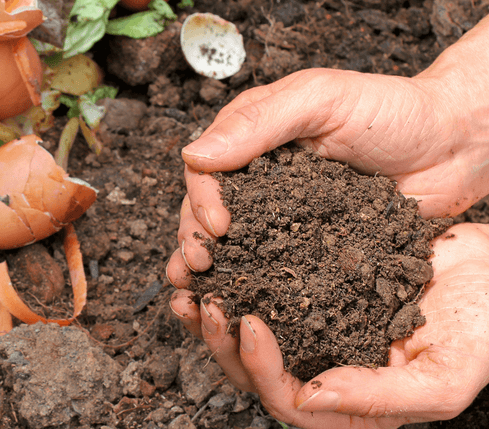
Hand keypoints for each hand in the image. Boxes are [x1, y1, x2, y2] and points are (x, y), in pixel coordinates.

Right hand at [168, 14, 488, 283]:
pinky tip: (242, 303)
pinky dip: (255, 283)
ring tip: (200, 294)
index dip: (201, 198)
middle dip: (195, 237)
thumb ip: (259, 123)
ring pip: (236, 240)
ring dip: (213, 267)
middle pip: (211, 209)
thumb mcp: (321, 99)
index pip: (207, 168)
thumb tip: (194, 154)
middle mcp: (263, 176)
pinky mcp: (311, 241)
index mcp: (255, 136)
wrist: (452, 145)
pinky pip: (276, 263)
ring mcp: (286, 211)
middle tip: (197, 266)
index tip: (217, 226)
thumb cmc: (391, 110)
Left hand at [170, 223, 488, 427]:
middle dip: (223, 341)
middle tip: (204, 302)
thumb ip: (380, 398)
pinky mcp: (318, 284)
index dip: (261, 368)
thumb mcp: (443, 376)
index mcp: (352, 400)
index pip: (290, 401)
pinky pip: (271, 284)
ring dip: (219, 309)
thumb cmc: (481, 328)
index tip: (248, 322)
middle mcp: (328, 363)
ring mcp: (320, 322)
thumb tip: (308, 397)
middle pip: (259, 369)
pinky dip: (244, 272)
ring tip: (192, 282)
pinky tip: (226, 252)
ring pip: (255, 328)